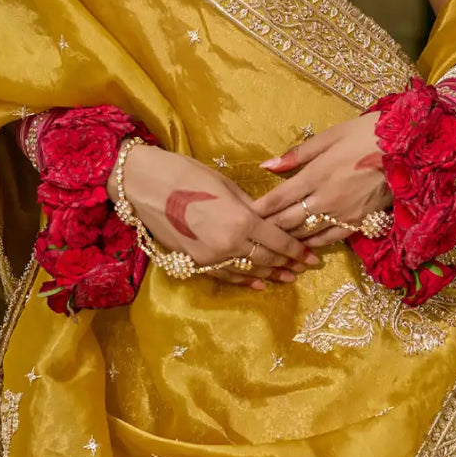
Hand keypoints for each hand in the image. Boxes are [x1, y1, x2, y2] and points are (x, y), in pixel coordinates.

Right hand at [112, 146, 320, 290]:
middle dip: (288, 264)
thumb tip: (267, 217)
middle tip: (305, 267)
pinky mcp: (194, 262)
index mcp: (241, 220)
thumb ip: (249, 206)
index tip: (312, 256)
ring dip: (270, 274)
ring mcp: (211, 257)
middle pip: (267, 258)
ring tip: (287, 278)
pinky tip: (257, 282)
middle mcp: (229, 244)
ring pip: (248, 271)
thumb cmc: (185, 173)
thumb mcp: (225, 185)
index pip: (278, 240)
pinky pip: (225, 275)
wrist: (142, 185)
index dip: (297, 250)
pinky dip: (244, 280)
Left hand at [255, 113, 391, 246]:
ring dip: (287, 240)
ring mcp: (344, 213)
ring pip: (307, 234)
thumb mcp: (330, 135)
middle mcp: (326, 198)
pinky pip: (331, 239)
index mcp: (316, 174)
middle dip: (268, 228)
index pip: (278, 198)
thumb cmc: (367, 133)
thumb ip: (297, 154)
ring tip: (271, 245)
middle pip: (288, 220)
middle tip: (250, 235)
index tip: (243, 216)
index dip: (259, 209)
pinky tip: (303, 248)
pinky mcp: (360, 222)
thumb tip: (266, 165)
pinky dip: (314, 245)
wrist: (408, 147)